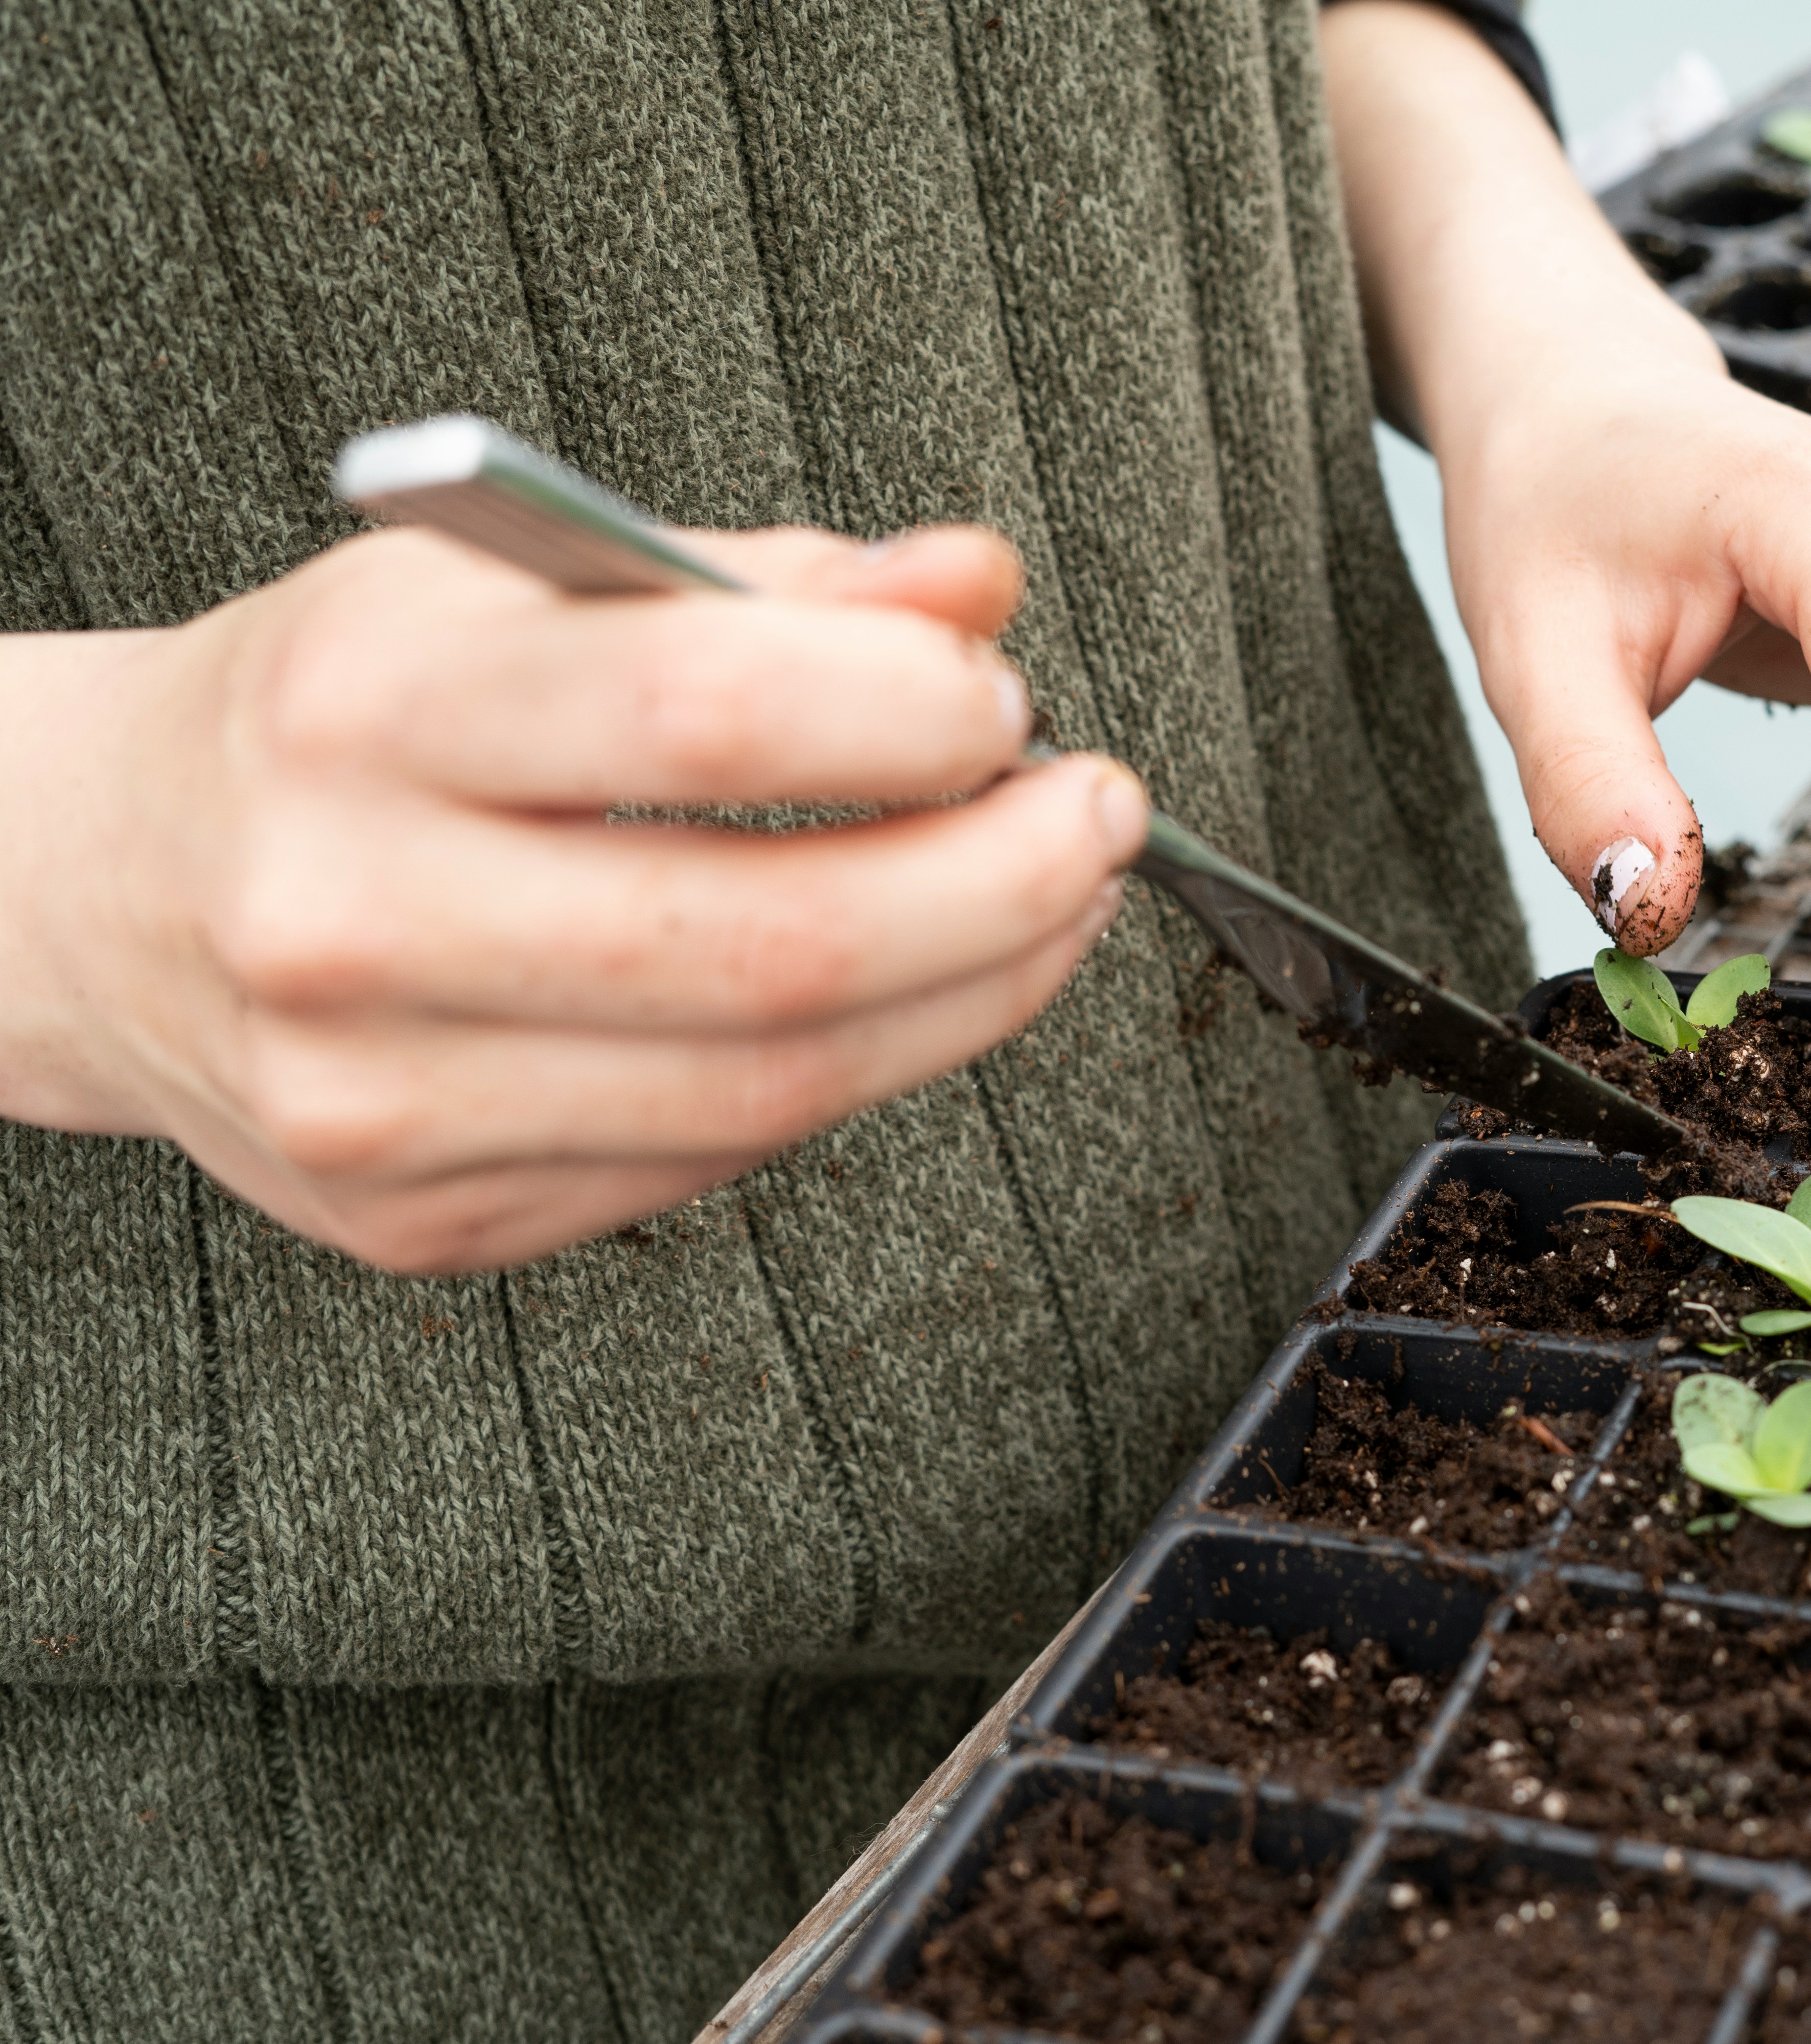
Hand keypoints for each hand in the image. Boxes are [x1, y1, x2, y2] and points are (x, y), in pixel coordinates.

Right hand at [0, 524, 1145, 1272]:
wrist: (99, 883)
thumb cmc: (339, 711)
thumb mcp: (522, 586)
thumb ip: (770, 581)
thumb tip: (979, 588)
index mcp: (369, 712)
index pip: (704, 711)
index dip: (910, 712)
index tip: (1007, 698)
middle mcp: (352, 917)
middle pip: (775, 944)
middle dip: (1001, 887)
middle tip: (1098, 822)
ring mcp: (380, 1101)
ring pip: (772, 1089)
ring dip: (970, 996)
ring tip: (1048, 908)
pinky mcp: (428, 1222)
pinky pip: (713, 1164)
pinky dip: (850, 1076)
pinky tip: (903, 997)